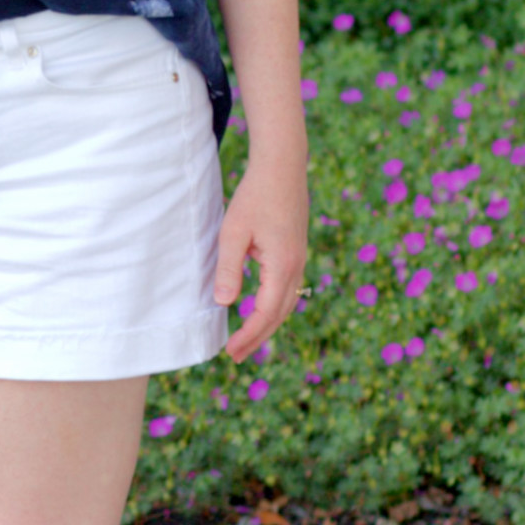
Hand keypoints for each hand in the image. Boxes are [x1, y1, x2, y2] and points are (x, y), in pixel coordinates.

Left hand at [213, 152, 309, 365]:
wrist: (282, 167)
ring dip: (268, 324)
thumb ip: (229, 269)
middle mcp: (296, 267)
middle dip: (258, 337)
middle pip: (280, 314)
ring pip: (287, 303)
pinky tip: (261, 310)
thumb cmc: (255, 196)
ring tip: (247, 340)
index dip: (249, 335)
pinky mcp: (296, 252)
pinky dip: (275, 307)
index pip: (267, 313)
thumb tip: (225, 303)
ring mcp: (299, 259)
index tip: (230, 351)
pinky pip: (288, 289)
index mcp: (283, 265)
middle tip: (236, 357)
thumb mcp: (233, 233)